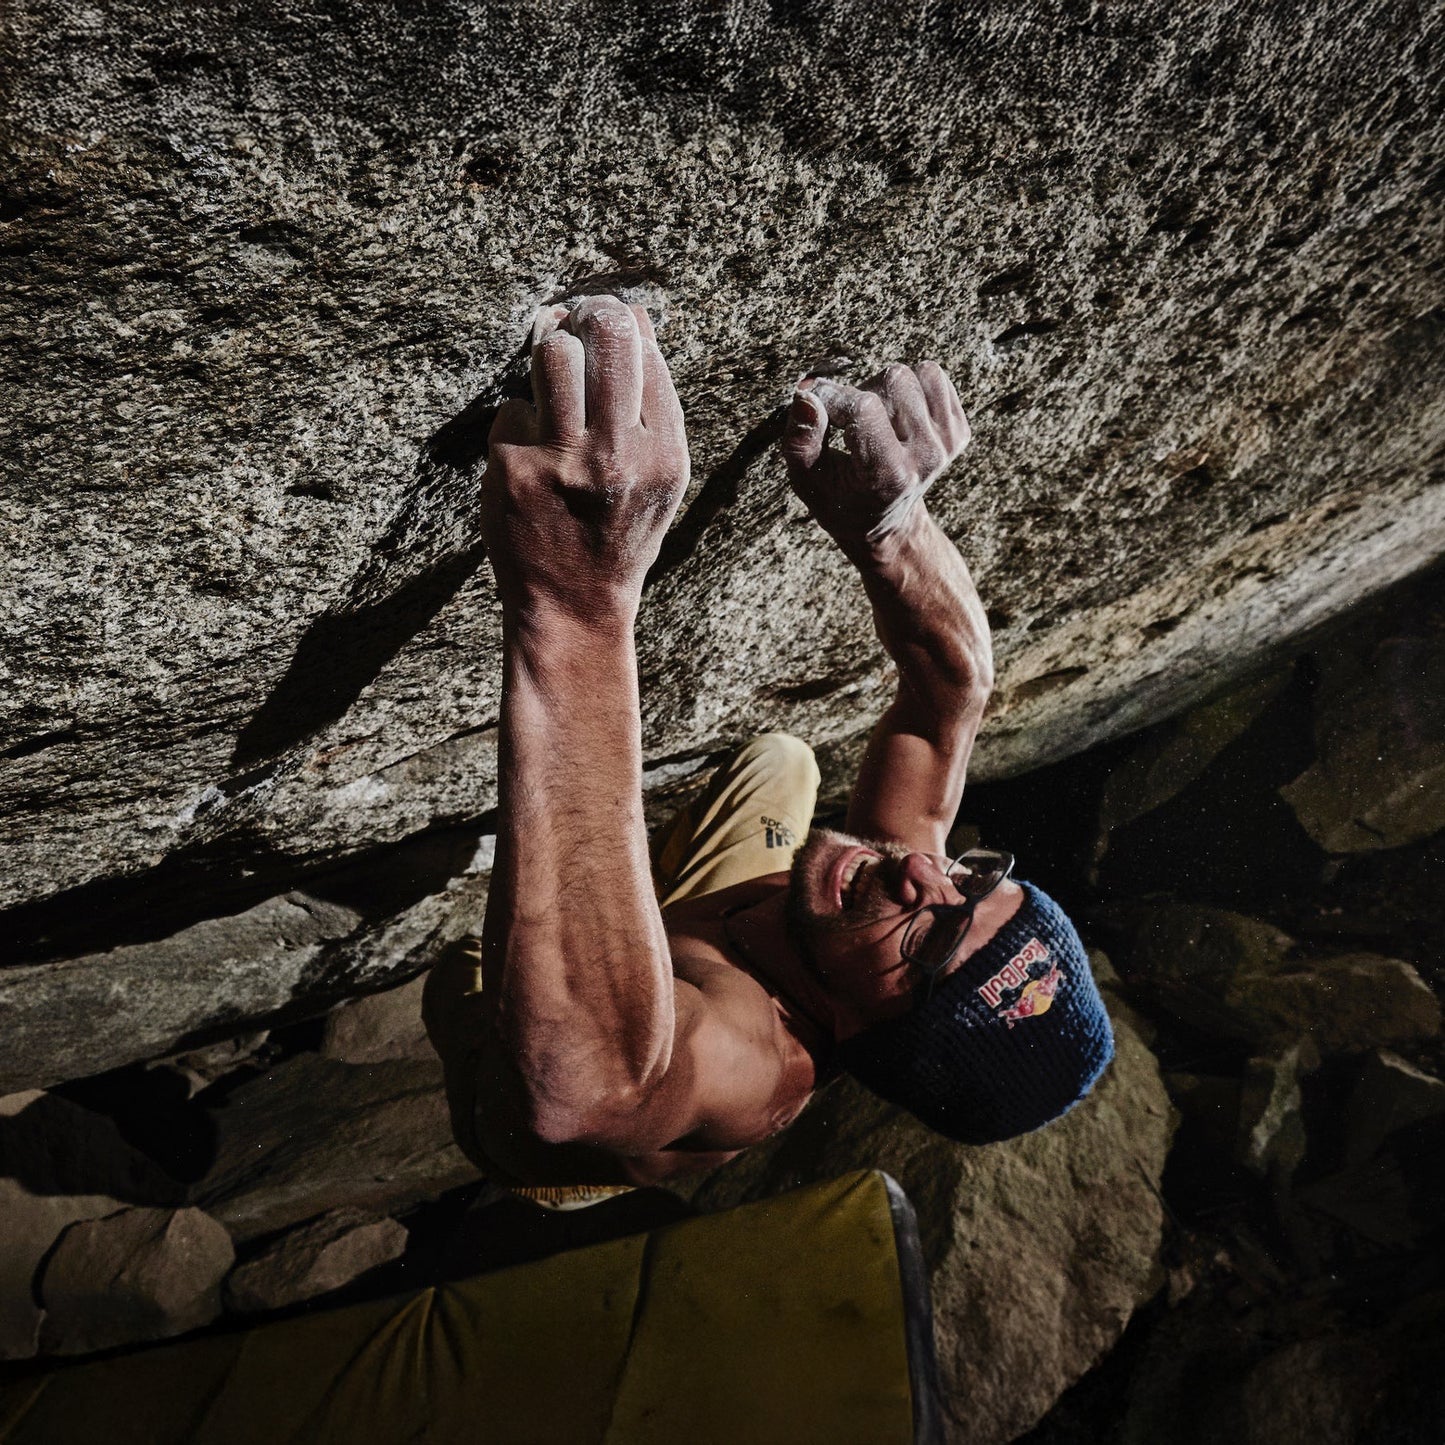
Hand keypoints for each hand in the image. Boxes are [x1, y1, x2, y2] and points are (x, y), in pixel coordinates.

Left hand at [483, 296, 689, 621]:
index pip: (646, 350)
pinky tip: (530, 454)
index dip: (621, 320)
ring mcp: (563, 461)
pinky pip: (514, 407)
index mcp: (664, 453)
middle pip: (606, 336)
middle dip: (587, 314)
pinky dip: (520, 422)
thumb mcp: (660, 477)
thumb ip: (654, 405)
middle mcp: (618, 454)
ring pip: (554, 356)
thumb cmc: (619, 532)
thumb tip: (636, 315)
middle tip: (575, 317)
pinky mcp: (514, 469)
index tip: (606, 318)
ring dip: (549, 351)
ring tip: (552, 370)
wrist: (574, 604)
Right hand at [780, 361, 969, 559]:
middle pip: (893, 380)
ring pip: (915, 374)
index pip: (863, 407)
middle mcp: (925, 459)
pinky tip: (896, 415)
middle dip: (861, 391)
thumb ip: (800, 441)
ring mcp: (947, 445)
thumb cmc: (840, 500)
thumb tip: (806, 395)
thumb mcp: (807, 481)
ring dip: (886, 388)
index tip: (817, 406)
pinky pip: (934, 377)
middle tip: (849, 422)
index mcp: (887, 476)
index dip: (833, 396)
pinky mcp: (959, 431)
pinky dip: (912, 386)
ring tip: (873, 419)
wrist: (887, 524)